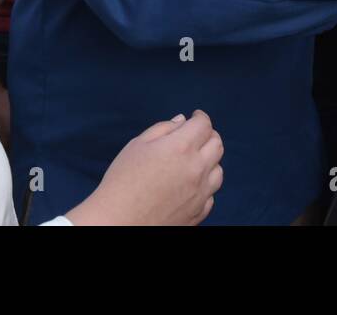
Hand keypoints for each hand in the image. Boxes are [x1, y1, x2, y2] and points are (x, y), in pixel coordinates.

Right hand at [66, 111, 223, 225]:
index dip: (200, 117)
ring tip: (195, 160)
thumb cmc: (121, 181)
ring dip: (210, 161)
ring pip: (218, 171)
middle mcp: (196, 169)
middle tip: (198, 134)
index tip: (196, 116)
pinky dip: (205, 186)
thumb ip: (163, 129)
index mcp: (181, 148)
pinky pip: (210, 195)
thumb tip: (182, 121)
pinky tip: (191, 184)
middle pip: (217, 145)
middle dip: (209, 135)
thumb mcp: (137, 145)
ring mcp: (200, 193)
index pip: (203, 125)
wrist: (118, 221)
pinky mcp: (198, 213)